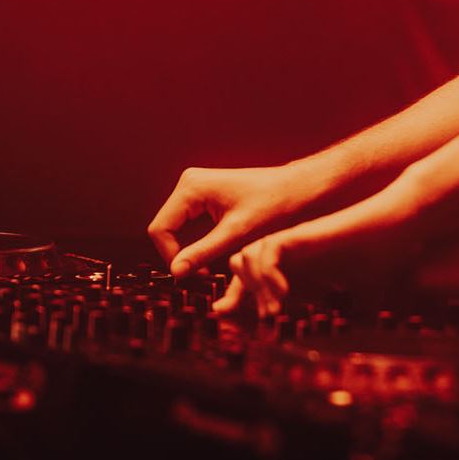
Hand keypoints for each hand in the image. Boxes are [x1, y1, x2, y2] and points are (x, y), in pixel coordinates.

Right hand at [147, 163, 317, 276]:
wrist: (297, 189)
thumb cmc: (273, 205)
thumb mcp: (236, 234)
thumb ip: (203, 253)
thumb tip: (175, 272)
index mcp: (191, 187)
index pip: (160, 229)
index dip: (170, 256)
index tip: (189, 276)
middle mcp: (189, 183)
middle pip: (166, 228)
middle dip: (178, 254)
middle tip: (199, 276)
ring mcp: (196, 188)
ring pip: (176, 228)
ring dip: (187, 250)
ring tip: (207, 269)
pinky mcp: (204, 196)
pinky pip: (188, 224)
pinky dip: (196, 242)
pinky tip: (212, 256)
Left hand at [212, 185, 418, 316]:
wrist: (396, 226)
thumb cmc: (381, 258)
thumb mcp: (359, 296)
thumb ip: (347, 314)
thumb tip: (349, 345)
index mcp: (297, 268)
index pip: (254, 282)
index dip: (245, 303)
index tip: (246, 328)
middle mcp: (288, 254)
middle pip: (239, 267)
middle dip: (240, 296)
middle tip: (259, 320)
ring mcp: (292, 242)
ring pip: (245, 257)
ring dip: (255, 287)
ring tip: (276, 310)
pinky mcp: (301, 234)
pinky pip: (267, 252)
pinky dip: (268, 276)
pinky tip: (285, 296)